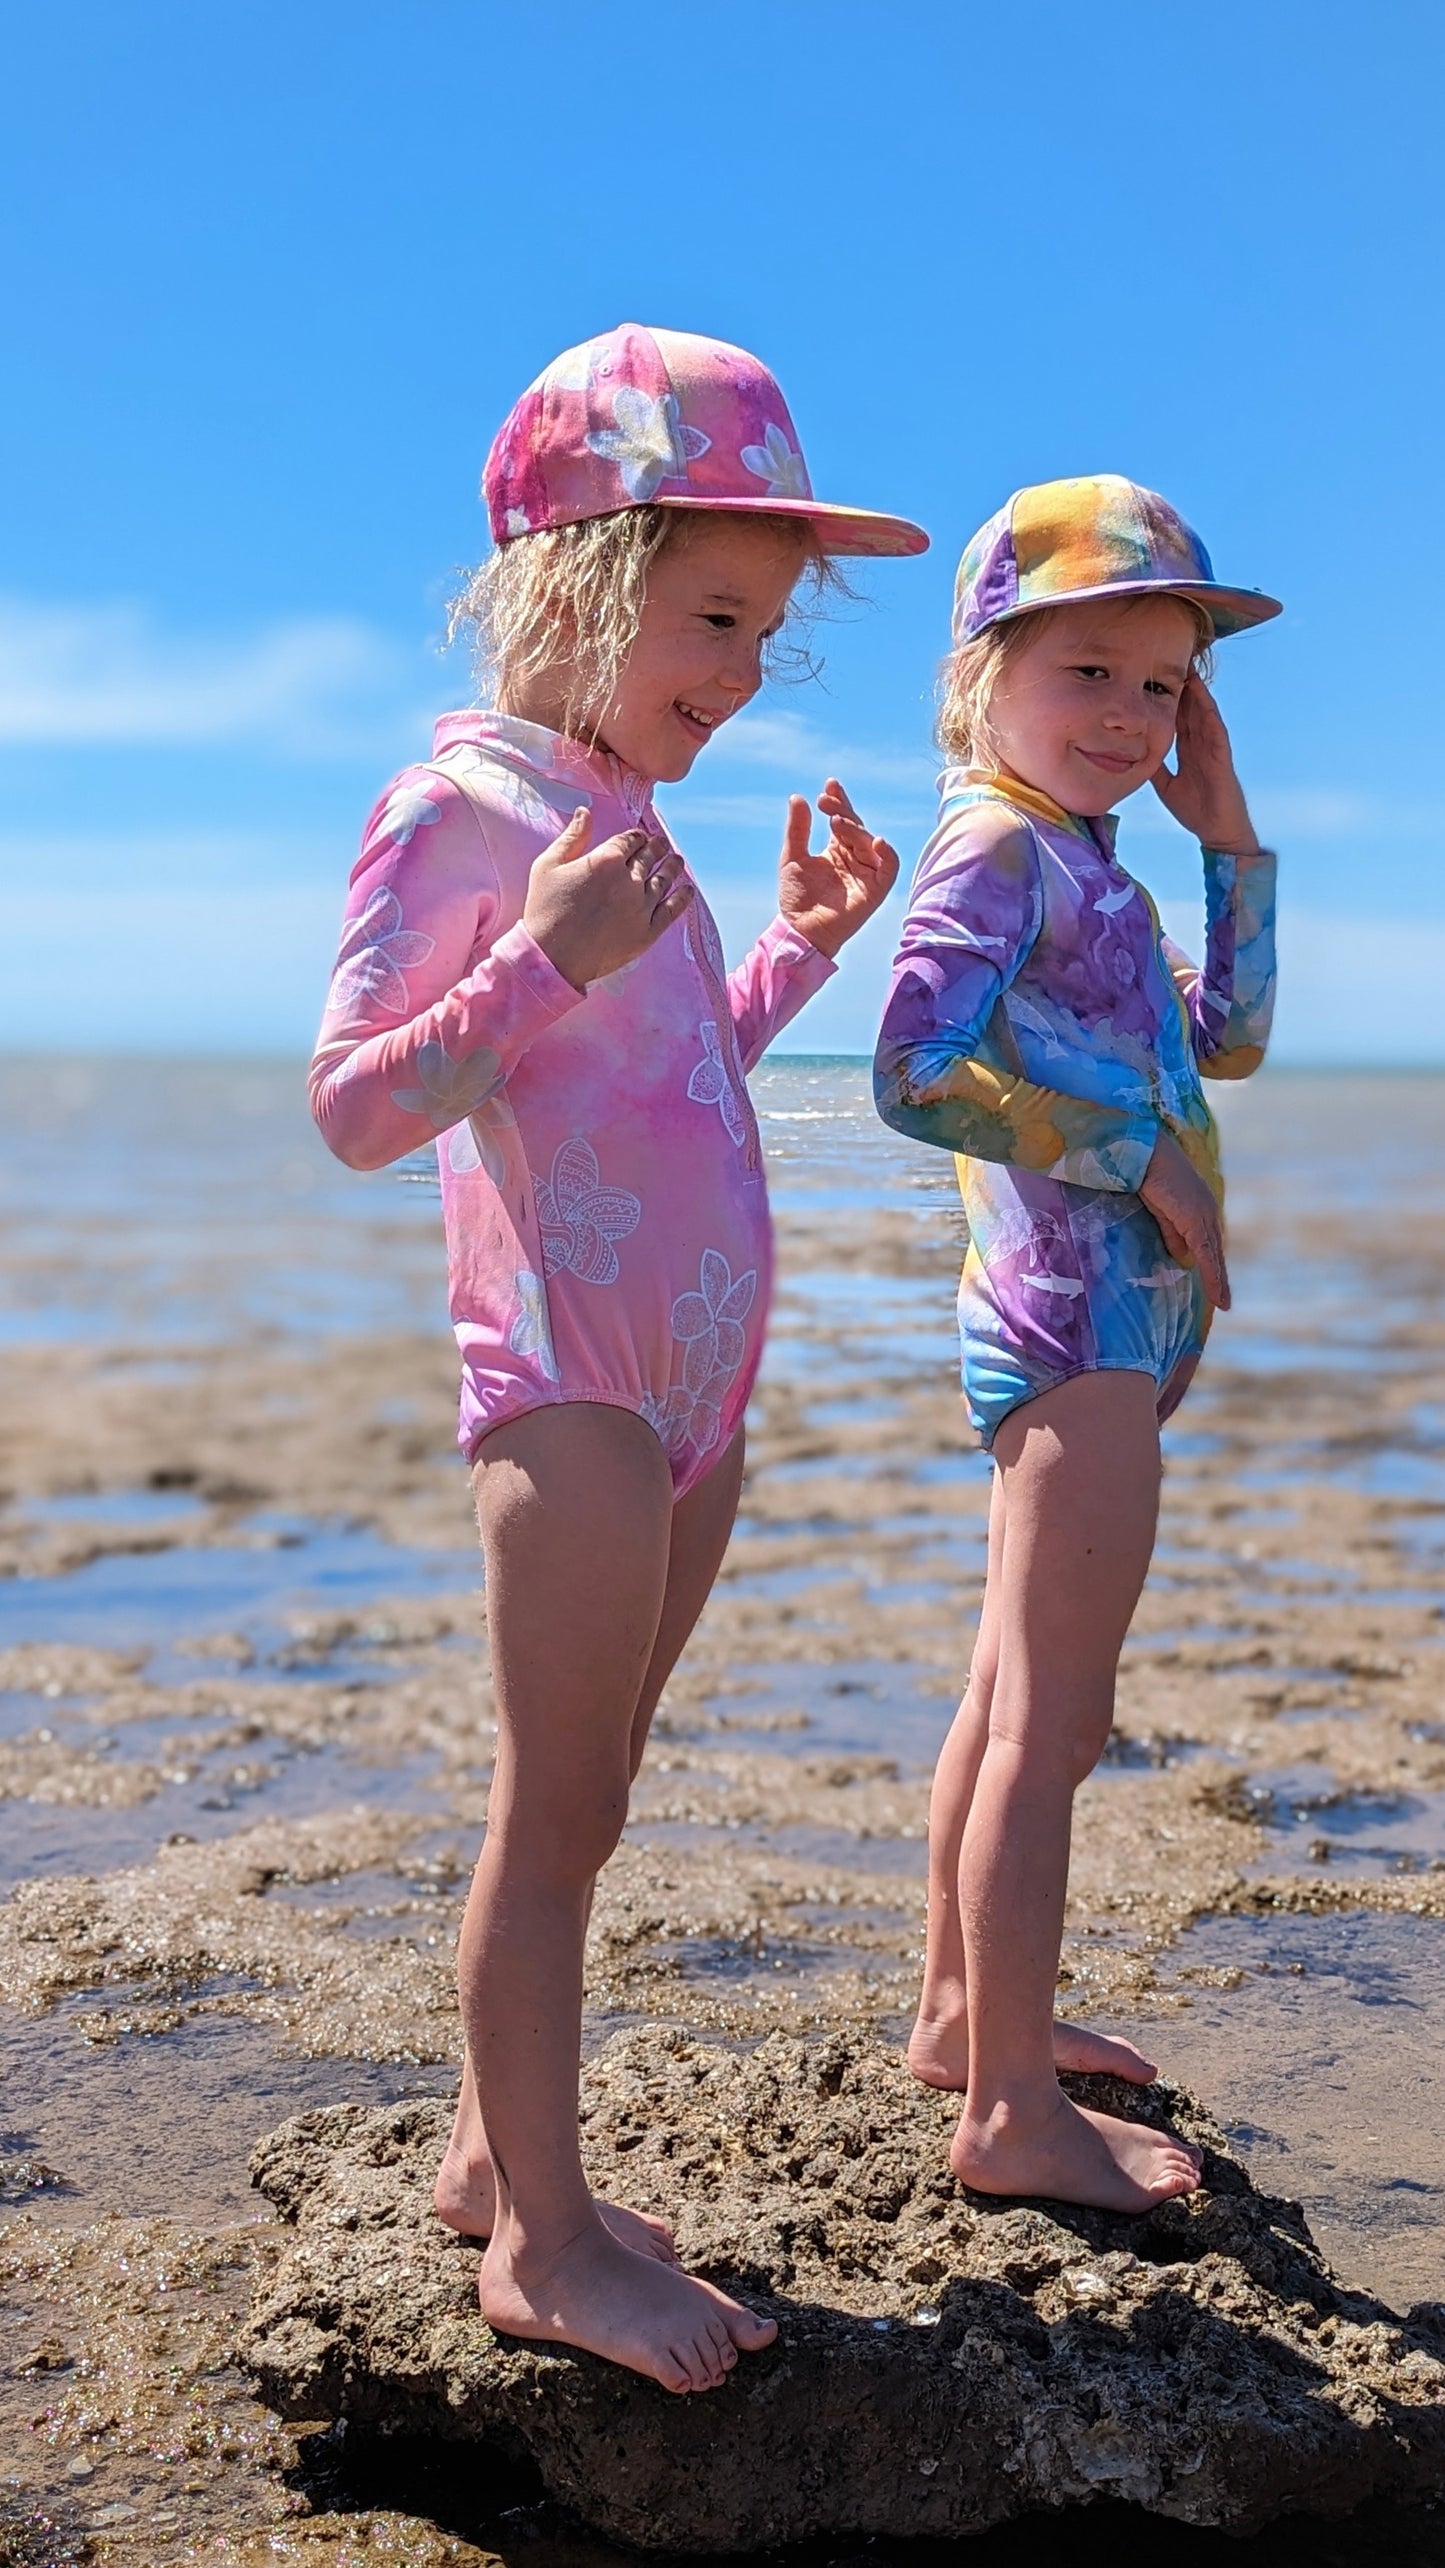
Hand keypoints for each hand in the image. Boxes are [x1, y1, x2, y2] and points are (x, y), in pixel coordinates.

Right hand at [522, 809, 693, 989]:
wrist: (552, 957)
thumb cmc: (545, 910)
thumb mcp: (548, 866)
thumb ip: (571, 837)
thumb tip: (585, 812)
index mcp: (606, 859)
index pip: (630, 840)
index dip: (636, 837)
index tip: (640, 837)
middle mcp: (629, 880)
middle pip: (649, 857)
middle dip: (656, 847)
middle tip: (661, 844)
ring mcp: (642, 907)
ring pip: (664, 879)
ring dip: (672, 866)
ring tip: (676, 860)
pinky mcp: (648, 932)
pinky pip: (672, 910)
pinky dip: (682, 898)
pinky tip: (688, 890)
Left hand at [777, 779, 899, 958]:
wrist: (800, 930)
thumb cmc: (797, 898)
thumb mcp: (792, 857)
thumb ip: (797, 829)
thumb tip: (798, 797)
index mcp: (837, 850)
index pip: (843, 819)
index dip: (839, 801)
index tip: (829, 785)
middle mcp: (854, 859)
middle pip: (857, 828)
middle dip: (844, 811)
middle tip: (827, 803)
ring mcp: (866, 873)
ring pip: (871, 843)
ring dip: (856, 829)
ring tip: (836, 822)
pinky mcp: (876, 890)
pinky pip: (889, 867)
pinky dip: (887, 853)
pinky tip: (876, 840)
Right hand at [1139, 1128, 1230, 1308]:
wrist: (1146, 1154)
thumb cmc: (1149, 1175)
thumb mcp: (1161, 1210)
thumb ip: (1172, 1232)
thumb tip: (1181, 1256)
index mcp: (1202, 1207)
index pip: (1209, 1241)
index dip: (1212, 1263)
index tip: (1215, 1284)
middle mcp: (1209, 1211)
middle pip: (1216, 1250)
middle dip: (1218, 1276)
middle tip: (1222, 1301)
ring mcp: (1204, 1214)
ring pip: (1214, 1255)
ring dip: (1218, 1281)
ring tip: (1222, 1303)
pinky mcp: (1195, 1219)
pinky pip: (1205, 1253)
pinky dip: (1212, 1274)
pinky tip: (1215, 1292)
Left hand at [1150, 677, 1260, 854]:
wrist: (1218, 831)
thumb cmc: (1196, 810)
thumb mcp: (1166, 787)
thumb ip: (1155, 768)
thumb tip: (1134, 754)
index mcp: (1189, 751)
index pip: (1178, 719)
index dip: (1169, 700)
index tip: (1157, 680)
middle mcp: (1202, 744)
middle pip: (1190, 710)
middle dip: (1183, 687)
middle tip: (1173, 661)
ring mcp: (1213, 747)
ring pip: (1203, 713)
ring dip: (1197, 691)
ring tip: (1188, 668)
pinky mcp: (1222, 755)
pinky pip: (1215, 728)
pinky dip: (1208, 711)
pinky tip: (1202, 695)